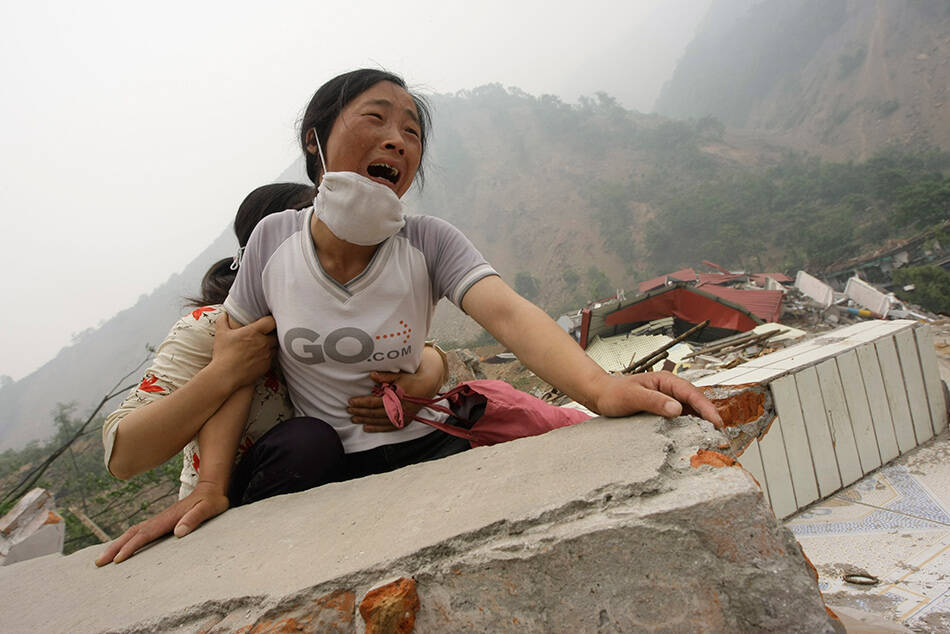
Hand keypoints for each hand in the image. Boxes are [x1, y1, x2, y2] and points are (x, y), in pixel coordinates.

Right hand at [94, 482, 228, 565]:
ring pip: (133, 532)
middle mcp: (160, 519)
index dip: (131, 546)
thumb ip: (195, 518)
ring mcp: (159, 520)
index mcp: (169, 518)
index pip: (145, 534)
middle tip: (98, 562)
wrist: (211, 488)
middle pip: (132, 533)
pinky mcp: (161, 522)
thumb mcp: (209, 508)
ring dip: (117, 544)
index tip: (117, 559)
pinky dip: (127, 540)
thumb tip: (179, 532)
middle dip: (114, 547)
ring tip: (102, 558)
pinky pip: (139, 532)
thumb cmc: (212, 501)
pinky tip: (122, 548)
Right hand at [210, 314, 276, 389]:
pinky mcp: (267, 365)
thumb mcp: (220, 334)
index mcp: (254, 332)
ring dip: (271, 344)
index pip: (271, 321)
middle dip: (272, 333)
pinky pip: (272, 357)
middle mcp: (263, 342)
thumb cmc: (223, 354)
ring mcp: (267, 354)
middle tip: (266, 332)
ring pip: (275, 346)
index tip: (267, 321)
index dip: (271, 320)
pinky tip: (261, 356)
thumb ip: (223, 321)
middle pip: (276, 334)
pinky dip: (268, 355)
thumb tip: (224, 314)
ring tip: (264, 344)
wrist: (226, 375)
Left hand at [348, 368, 442, 431]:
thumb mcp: (398, 375)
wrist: (427, 388)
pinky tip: (367, 428)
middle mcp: (399, 409)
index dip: (361, 403)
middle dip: (360, 412)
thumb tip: (371, 375)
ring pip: (379, 421)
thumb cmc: (411, 380)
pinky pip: (388, 427)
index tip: (350, 402)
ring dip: (365, 421)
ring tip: (354, 419)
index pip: (374, 402)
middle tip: (349, 410)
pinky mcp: (404, 422)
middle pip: (374, 413)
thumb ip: (384, 377)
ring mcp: (402, 417)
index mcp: (396, 397)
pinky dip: (376, 428)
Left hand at [592, 371, 722, 426]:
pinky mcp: (665, 411)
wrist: (601, 396)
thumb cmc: (614, 393)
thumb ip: (654, 401)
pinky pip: (682, 419)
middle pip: (697, 403)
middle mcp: (671, 390)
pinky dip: (691, 428)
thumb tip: (677, 409)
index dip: (706, 408)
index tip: (716, 422)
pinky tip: (695, 439)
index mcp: (666, 381)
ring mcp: (669, 400)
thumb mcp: (633, 397)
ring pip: (692, 412)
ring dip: (702, 424)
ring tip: (713, 441)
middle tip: (721, 437)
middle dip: (710, 417)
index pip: (692, 393)